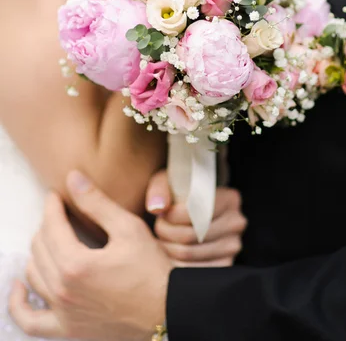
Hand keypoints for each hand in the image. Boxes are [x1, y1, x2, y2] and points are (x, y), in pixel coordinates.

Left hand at [9, 171, 171, 340]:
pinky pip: (30, 321)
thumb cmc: (152, 269)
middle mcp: (63, 291)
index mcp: (76, 265)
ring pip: (33, 275)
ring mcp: (63, 314)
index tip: (56, 195)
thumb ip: (96, 202)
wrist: (168, 309)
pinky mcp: (68, 330)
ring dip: (38, 252)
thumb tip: (72, 178)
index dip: (52, 205)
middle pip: (40, 248)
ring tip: (50, 239)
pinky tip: (20, 288)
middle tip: (59, 213)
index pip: (52, 226)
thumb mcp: (128, 228)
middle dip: (47, 225)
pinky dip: (19, 304)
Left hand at [147, 170, 246, 266]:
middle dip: (166, 232)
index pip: (197, 211)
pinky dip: (173, 265)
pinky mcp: (224, 267)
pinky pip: (191, 272)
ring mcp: (233, 247)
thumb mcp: (169, 182)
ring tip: (163, 238)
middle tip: (159, 226)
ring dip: (167, 247)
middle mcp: (236, 223)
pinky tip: (170, 254)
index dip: (173, 215)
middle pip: (191, 235)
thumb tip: (157, 208)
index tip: (163, 213)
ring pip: (188, 254)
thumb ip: (160, 189)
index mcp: (230, 199)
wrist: (192, 211)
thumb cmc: (180, 194)